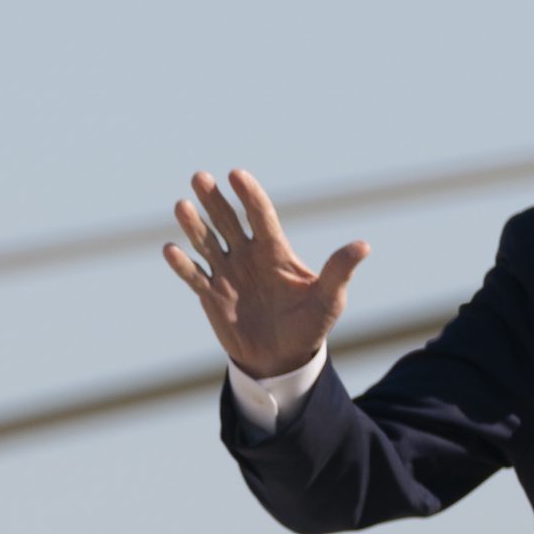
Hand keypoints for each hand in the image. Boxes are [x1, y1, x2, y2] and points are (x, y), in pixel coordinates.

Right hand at [162, 168, 368, 378]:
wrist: (284, 358)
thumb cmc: (310, 325)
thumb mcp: (329, 300)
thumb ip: (339, 271)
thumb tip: (363, 246)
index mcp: (275, 250)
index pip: (260, 216)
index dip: (249, 196)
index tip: (237, 175)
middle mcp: (247, 255)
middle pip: (228, 220)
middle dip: (214, 200)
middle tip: (200, 177)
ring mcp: (227, 273)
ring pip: (206, 242)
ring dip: (194, 224)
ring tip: (182, 205)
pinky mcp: (210, 295)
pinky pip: (194, 276)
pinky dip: (182, 264)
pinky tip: (170, 249)